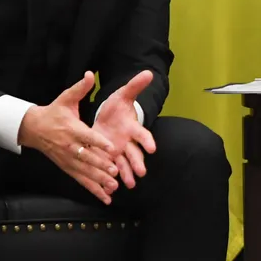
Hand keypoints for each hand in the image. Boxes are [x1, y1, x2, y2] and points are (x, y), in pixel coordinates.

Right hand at [19, 71, 119, 204]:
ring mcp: (67, 159)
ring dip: (98, 180)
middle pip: (87, 157)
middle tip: (115, 171)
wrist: (32, 127)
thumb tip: (90, 74)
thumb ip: (80, 88)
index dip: (99, 142)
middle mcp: (70, 146)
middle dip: (101, 165)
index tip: (111, 148)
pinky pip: (80, 180)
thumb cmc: (53, 112)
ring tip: (113, 186)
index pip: (87, 137)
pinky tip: (106, 197)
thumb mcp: (66, 98)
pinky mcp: (66, 167)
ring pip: (84, 171)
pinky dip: (93, 189)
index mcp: (72, 129)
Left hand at [93, 71, 156, 188]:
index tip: (152, 148)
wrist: (108, 117)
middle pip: (135, 153)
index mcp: (132, 127)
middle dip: (138, 162)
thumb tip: (148, 72)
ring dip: (127, 174)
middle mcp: (128, 141)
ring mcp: (119, 150)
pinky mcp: (109, 156)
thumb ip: (135, 86)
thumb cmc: (117, 107)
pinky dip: (112, 178)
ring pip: (125, 163)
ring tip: (130, 184)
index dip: (147, 140)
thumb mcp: (123, 95)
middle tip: (142, 172)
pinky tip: (111, 188)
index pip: (142, 134)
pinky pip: (112, 168)